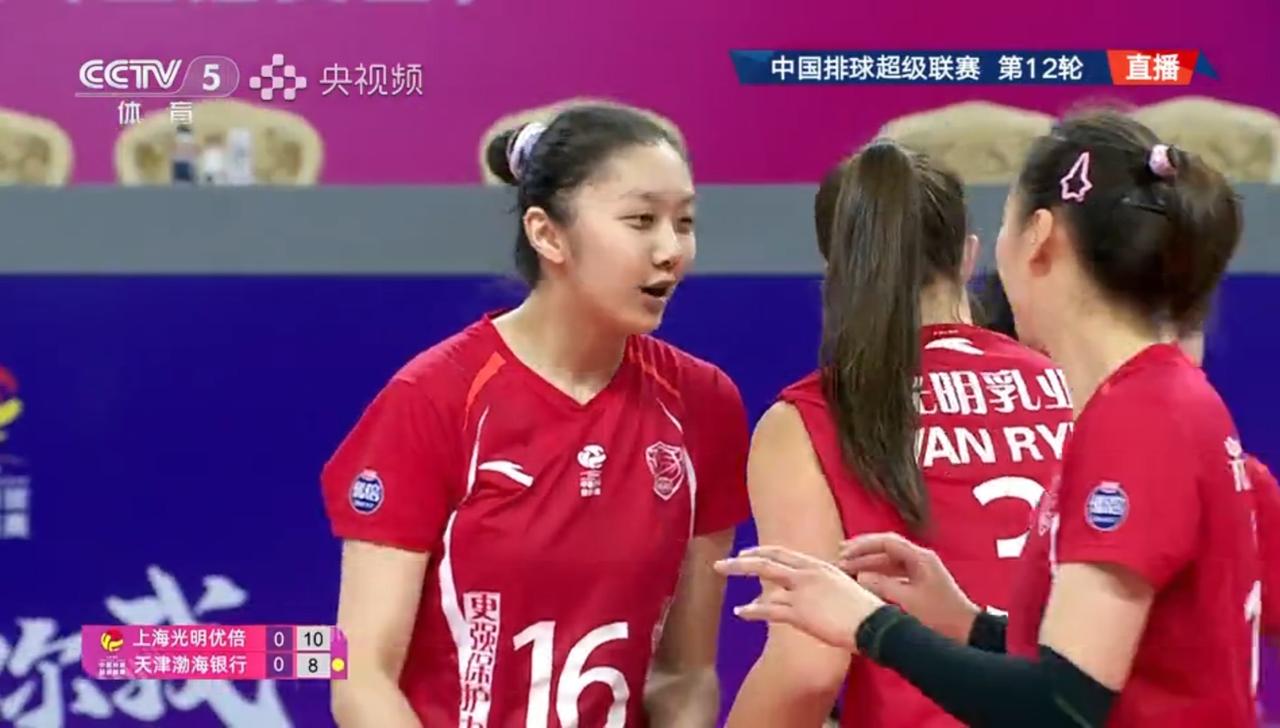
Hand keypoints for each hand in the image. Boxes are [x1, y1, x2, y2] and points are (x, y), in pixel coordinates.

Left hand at [714, 545, 884, 652]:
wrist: (874, 625)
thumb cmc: (865, 611)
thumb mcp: (843, 588)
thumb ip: (823, 585)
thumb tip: (811, 591)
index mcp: (819, 566)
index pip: (782, 553)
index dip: (761, 552)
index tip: (745, 552)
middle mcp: (807, 574)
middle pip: (766, 562)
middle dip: (741, 562)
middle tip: (720, 564)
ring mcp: (802, 592)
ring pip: (763, 580)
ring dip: (740, 576)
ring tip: (722, 576)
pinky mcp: (800, 613)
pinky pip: (768, 610)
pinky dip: (751, 610)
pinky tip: (739, 612)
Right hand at [838, 533, 979, 642]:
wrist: (966, 633)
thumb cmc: (940, 616)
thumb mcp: (907, 601)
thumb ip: (881, 585)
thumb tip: (860, 576)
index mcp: (920, 558)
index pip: (886, 541)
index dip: (863, 545)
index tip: (844, 552)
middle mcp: (920, 560)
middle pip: (886, 549)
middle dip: (862, 553)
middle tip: (840, 557)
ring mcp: (920, 572)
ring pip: (888, 562)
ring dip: (868, 565)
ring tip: (846, 570)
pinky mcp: (920, 585)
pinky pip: (894, 574)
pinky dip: (878, 576)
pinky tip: (863, 582)